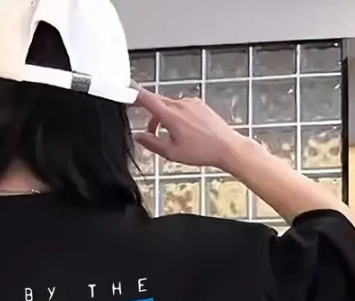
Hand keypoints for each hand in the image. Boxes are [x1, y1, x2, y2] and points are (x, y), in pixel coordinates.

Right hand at [134, 86, 250, 172]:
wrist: (227, 147)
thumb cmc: (202, 151)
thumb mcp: (172, 153)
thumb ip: (152, 143)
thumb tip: (139, 137)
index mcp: (171, 116)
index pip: (148, 99)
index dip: (135, 95)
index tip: (127, 93)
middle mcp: (181, 105)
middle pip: (158, 103)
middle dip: (152, 116)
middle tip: (150, 132)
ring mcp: (191, 103)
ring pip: (171, 106)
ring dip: (165, 118)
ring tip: (170, 136)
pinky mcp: (200, 105)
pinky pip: (183, 107)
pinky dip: (177, 116)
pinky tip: (184, 131)